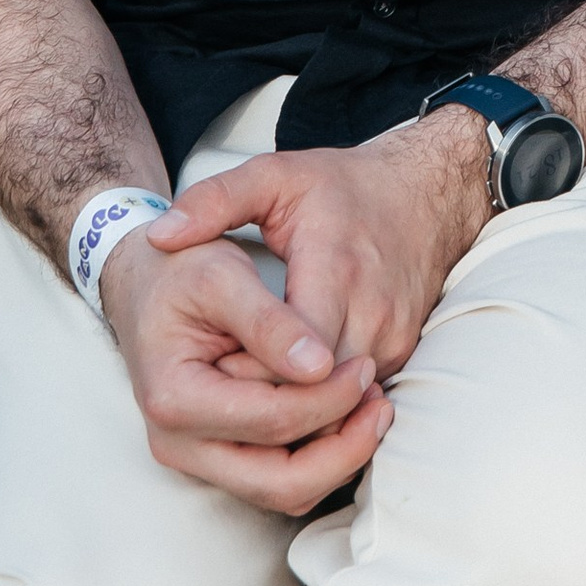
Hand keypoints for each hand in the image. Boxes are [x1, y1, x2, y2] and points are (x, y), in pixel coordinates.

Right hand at [96, 216, 389, 513]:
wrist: (146, 282)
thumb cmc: (182, 269)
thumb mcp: (220, 275)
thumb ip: (267, 321)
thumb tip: (319, 365)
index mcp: (175, 399)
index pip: (271, 421)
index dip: (328, 398)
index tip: (366, 364)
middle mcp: (179, 444)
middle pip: (279, 482)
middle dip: (342, 449)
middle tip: (381, 402)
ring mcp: (198, 457)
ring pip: (284, 492)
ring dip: (336, 459)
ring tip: (374, 407)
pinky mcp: (220, 456)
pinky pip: (280, 478)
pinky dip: (320, 456)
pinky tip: (349, 413)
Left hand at [146, 115, 487, 386]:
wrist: (425, 193)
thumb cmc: (343, 187)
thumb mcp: (275, 176)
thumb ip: (214, 200)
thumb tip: (161, 236)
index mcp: (336, 269)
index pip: (291, 357)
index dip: (245, 373)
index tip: (208, 368)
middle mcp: (372, 313)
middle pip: (311, 392)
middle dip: (261, 400)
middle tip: (213, 400)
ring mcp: (392, 338)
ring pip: (334, 405)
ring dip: (291, 410)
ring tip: (240, 404)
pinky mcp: (402, 353)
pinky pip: (354, 399)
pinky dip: (319, 403)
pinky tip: (282, 393)